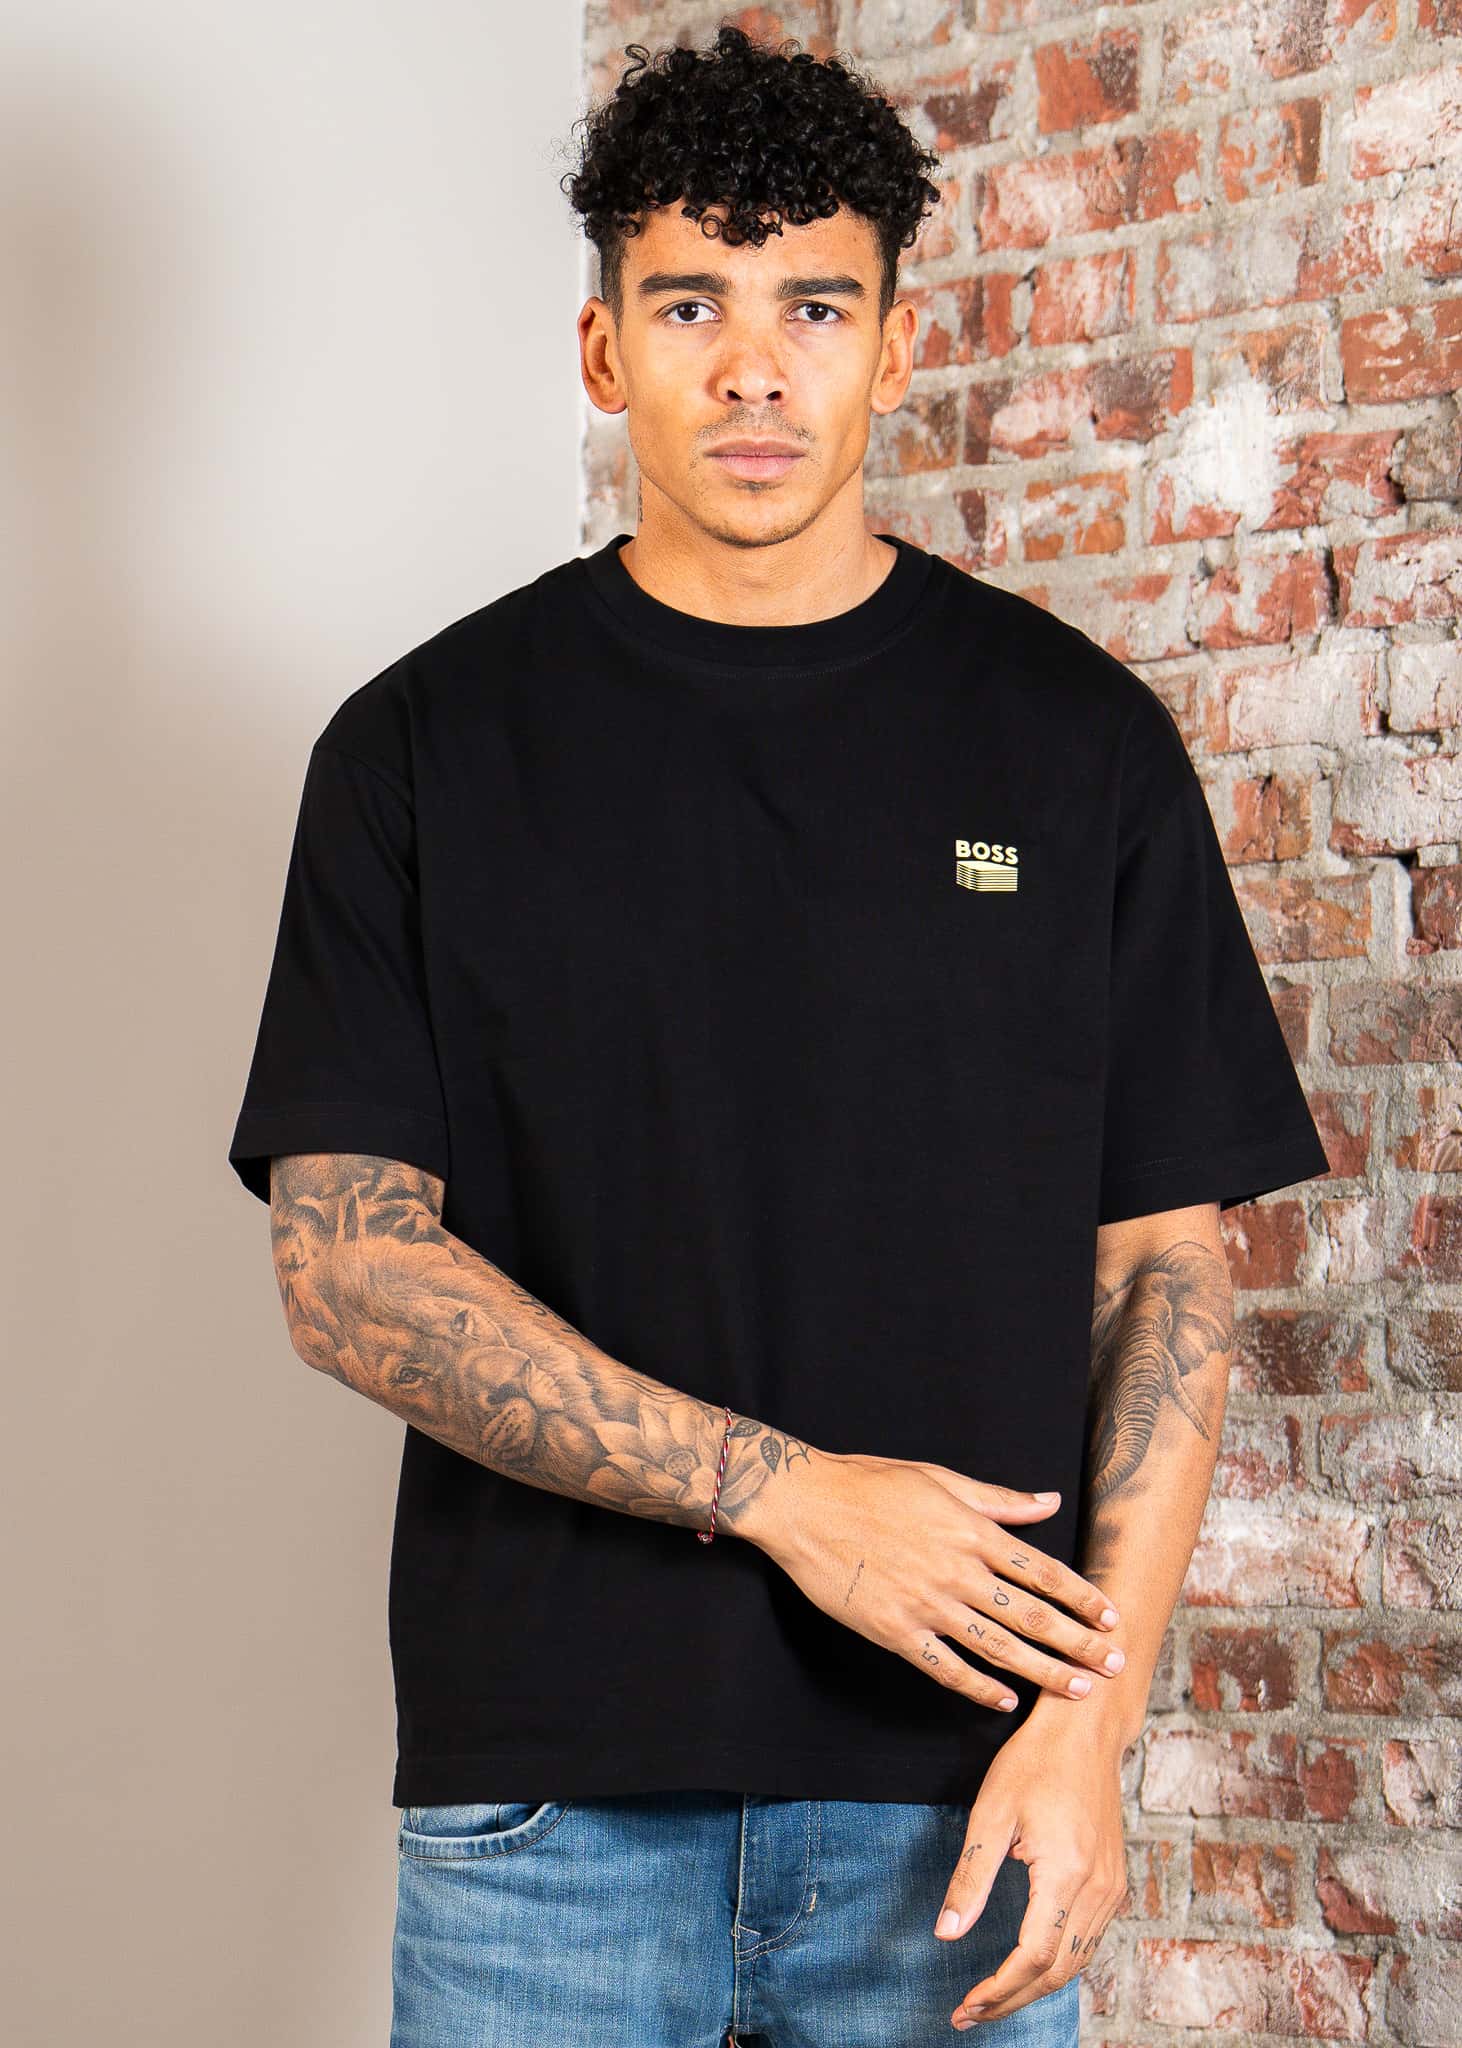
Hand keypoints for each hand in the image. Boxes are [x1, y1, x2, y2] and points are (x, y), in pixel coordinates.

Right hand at [750, 1449, 1125, 1708]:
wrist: (805, 1505)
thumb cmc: (871, 1483)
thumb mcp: (940, 1479)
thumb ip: (999, 1499)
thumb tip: (1050, 1501)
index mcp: (972, 1531)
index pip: (1043, 1571)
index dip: (1082, 1597)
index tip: (1112, 1618)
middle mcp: (957, 1571)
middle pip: (1031, 1615)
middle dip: (1078, 1644)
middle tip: (1114, 1666)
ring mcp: (926, 1605)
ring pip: (998, 1647)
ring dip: (1043, 1672)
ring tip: (1079, 1691)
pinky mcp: (895, 1631)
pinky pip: (945, 1668)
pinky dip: (978, 1688)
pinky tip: (1004, 1701)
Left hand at [934, 1707, 1132, 2028]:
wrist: (1085, 1730)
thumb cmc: (1034, 1762)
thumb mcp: (991, 1813)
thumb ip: (972, 1878)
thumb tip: (947, 1933)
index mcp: (1066, 1874)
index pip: (1033, 1958)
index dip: (998, 1990)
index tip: (965, 2007)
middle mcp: (1097, 1889)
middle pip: (1057, 1971)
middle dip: (1012, 2000)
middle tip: (970, 2014)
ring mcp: (1112, 1888)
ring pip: (1077, 1962)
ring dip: (1035, 1988)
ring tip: (992, 1999)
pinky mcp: (1114, 1882)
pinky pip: (1088, 1940)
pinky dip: (1059, 1964)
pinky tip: (1029, 1966)